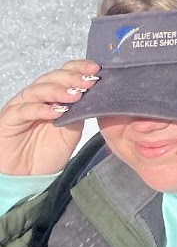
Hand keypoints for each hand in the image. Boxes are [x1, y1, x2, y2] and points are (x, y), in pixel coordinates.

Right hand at [0, 60, 96, 176]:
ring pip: (38, 90)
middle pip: (52, 78)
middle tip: (89, 81)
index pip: (64, 74)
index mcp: (53, 96)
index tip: (96, 69)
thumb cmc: (47, 153)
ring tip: (75, 95)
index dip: (79, 68)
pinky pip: (24, 110)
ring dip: (58, 90)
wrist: (27, 178)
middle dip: (72, 78)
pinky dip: (40, 109)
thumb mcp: (72, 132)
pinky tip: (55, 112)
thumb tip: (97, 95)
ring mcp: (22, 106)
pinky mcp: (9, 118)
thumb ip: (80, 113)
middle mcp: (37, 97)